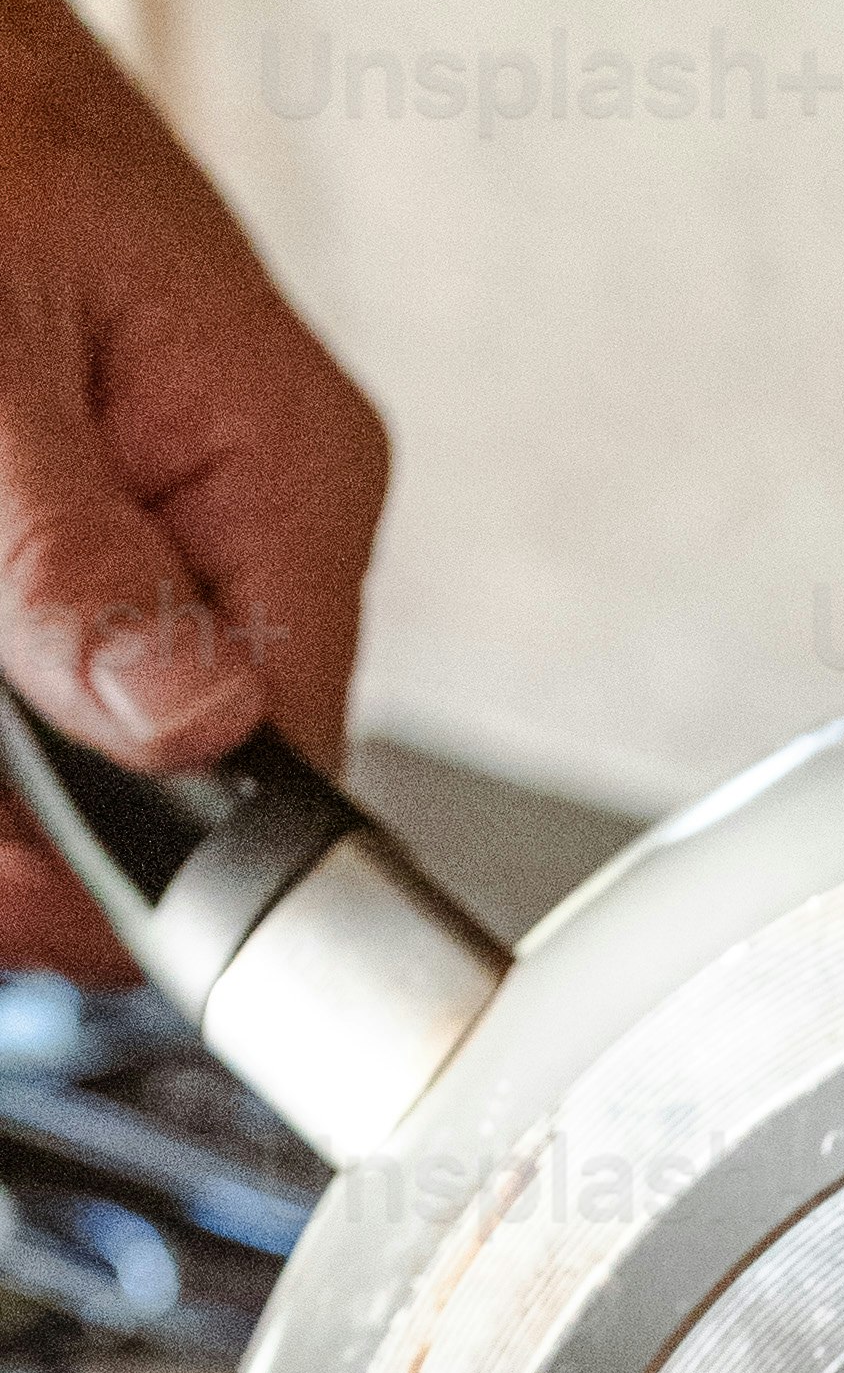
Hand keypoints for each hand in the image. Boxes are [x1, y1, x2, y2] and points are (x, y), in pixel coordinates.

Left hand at [0, 0, 388, 974]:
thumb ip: (71, 548)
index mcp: (284, 469)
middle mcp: (254, 509)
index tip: (35, 903)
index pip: (287, 761)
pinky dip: (16, 703)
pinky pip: (67, 657)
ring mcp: (175, 514)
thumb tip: (184, 722)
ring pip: (104, 730)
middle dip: (48, 825)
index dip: (152, 869)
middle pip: (182, 772)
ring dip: (21, 768)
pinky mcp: (98, 512)